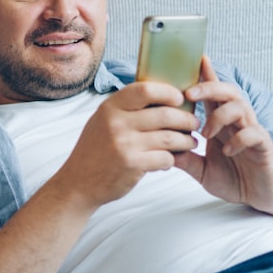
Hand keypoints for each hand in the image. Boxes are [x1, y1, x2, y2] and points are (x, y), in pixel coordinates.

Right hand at [52, 81, 200, 208]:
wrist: (79, 183)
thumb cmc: (95, 150)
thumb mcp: (102, 121)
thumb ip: (126, 108)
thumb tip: (162, 95)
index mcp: (110, 108)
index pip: (145, 89)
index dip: (168, 92)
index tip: (179, 99)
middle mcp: (116, 123)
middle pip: (165, 114)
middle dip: (186, 120)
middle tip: (194, 124)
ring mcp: (124, 144)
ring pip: (170, 138)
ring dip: (186, 141)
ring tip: (189, 142)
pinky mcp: (132, 164)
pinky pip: (166, 158)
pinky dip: (172, 159)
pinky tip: (168, 160)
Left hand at [174, 57, 272, 217]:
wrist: (260, 196)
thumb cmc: (233, 178)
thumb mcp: (201, 169)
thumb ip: (183, 159)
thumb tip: (158, 149)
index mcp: (221, 123)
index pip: (212, 94)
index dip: (205, 76)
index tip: (195, 59)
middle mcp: (236, 122)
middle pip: (227, 92)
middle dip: (208, 87)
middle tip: (188, 94)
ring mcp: (251, 131)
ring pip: (240, 106)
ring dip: (218, 116)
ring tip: (206, 134)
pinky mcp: (263, 146)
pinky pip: (253, 132)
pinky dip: (238, 139)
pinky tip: (226, 152)